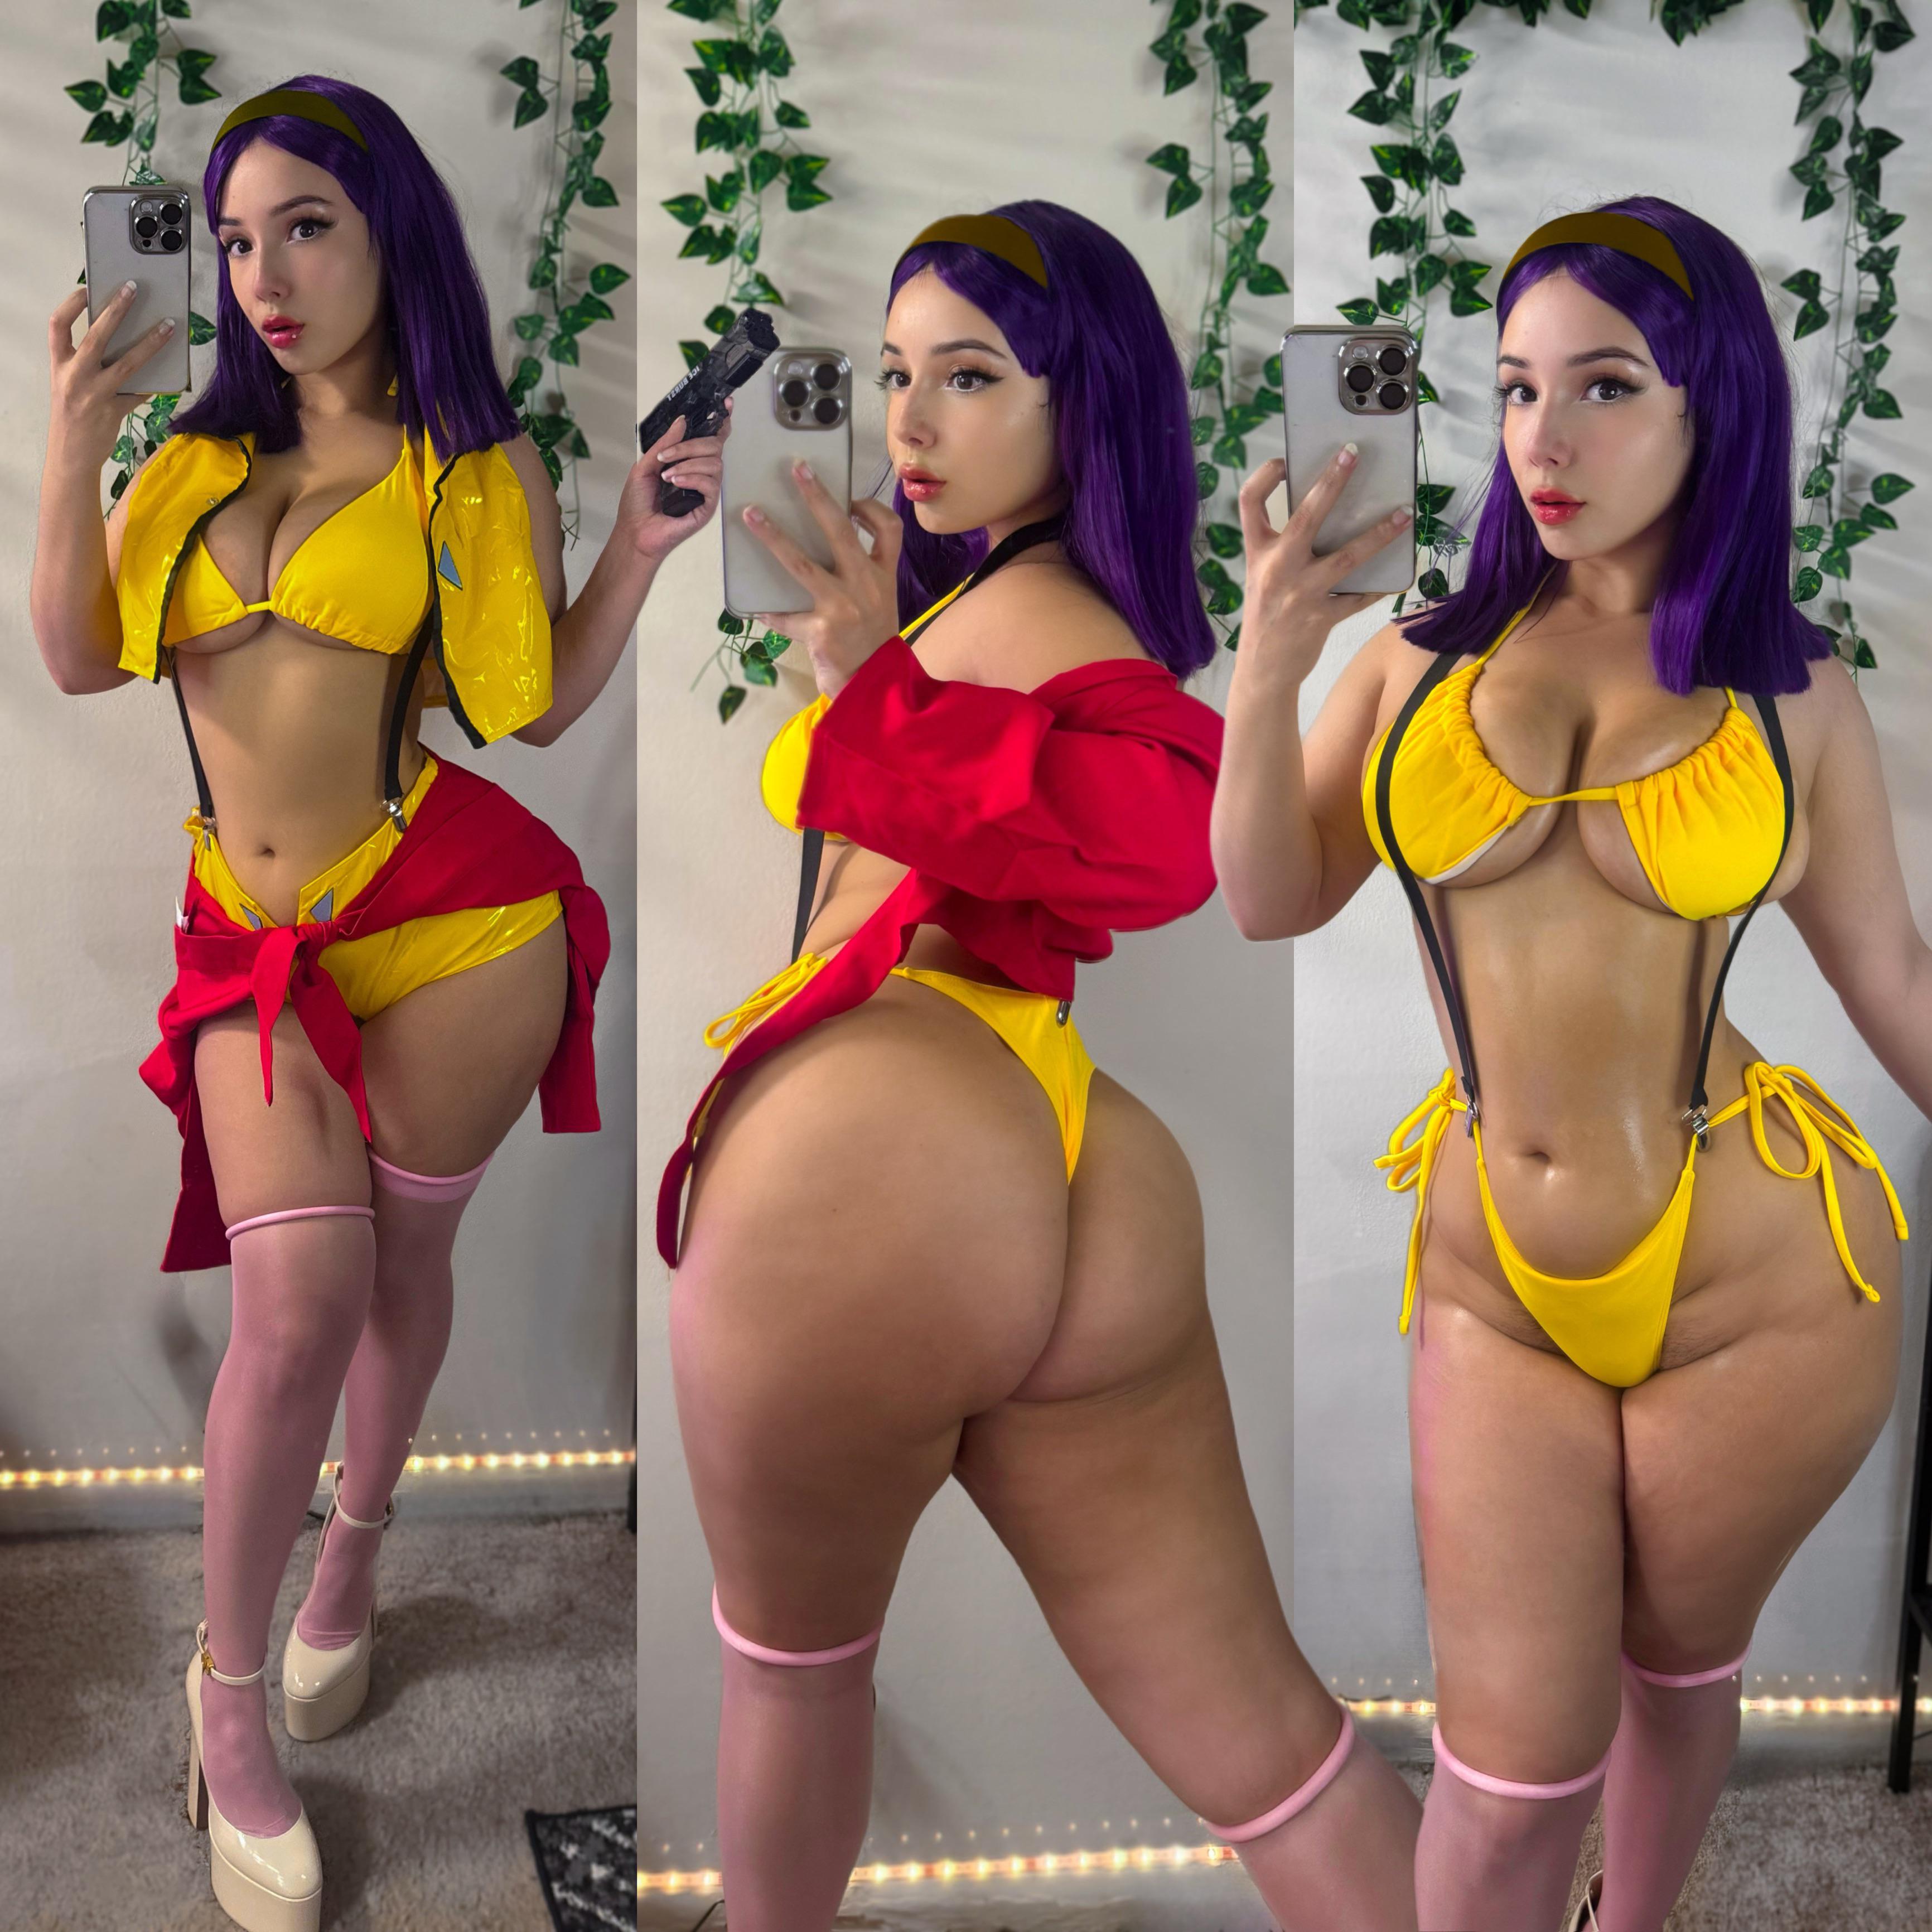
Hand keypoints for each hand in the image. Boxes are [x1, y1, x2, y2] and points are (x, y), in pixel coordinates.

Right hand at [47, 282, 177, 472]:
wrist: (70, 453)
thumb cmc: (71, 413)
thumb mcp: (68, 383)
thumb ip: (85, 363)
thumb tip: (118, 339)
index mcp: (59, 364)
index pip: (57, 326)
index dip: (71, 305)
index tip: (87, 289)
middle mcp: (74, 376)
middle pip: (96, 336)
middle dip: (116, 310)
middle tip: (132, 289)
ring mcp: (94, 394)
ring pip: (127, 363)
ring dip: (150, 343)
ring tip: (169, 326)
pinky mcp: (114, 411)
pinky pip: (139, 392)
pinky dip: (155, 383)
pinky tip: (170, 373)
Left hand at [618, 405, 728, 562]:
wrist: (635, 531)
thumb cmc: (638, 503)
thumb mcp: (646, 464)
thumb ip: (665, 442)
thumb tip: (682, 421)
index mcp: (688, 461)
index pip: (711, 439)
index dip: (721, 422)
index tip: (726, 405)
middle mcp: (700, 473)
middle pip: (714, 447)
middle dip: (690, 446)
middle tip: (666, 456)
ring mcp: (706, 490)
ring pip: (714, 464)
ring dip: (688, 463)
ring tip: (667, 475)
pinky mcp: (708, 507)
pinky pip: (711, 484)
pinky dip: (692, 478)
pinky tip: (675, 483)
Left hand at [747, 458, 902, 698]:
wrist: (875, 688)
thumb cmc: (872, 643)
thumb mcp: (880, 604)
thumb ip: (861, 575)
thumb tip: (823, 546)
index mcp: (883, 577)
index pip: (889, 530)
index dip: (870, 508)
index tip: (851, 500)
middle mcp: (866, 586)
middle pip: (841, 531)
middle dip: (816, 497)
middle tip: (795, 469)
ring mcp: (843, 608)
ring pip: (802, 564)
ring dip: (774, 537)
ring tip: (751, 515)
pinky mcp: (821, 632)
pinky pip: (787, 616)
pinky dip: (770, 612)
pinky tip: (755, 608)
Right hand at [1236, 447, 1412, 684]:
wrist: (1263, 670)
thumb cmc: (1266, 616)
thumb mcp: (1263, 576)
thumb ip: (1283, 547)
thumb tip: (1326, 512)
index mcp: (1257, 553)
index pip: (1249, 503)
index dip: (1264, 477)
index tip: (1285, 461)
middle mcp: (1276, 569)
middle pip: (1305, 517)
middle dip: (1331, 482)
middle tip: (1352, 454)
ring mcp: (1300, 593)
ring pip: (1346, 556)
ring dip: (1378, 534)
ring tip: (1403, 516)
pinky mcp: (1321, 617)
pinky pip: (1358, 596)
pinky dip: (1378, 586)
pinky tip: (1395, 577)